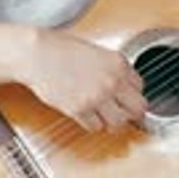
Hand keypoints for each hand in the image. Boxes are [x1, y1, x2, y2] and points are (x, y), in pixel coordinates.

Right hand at [21, 28, 147, 130]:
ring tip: (104, 116)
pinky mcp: (80, 109)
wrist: (37, 54)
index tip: (125, 96)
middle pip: (138, 109)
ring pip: (119, 123)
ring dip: (112, 121)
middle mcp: (112, 81)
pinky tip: (87, 115)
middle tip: (122, 112)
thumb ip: (114, 69)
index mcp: (119, 64)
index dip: (131, 93)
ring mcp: (97, 97)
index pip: (141, 87)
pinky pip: (96, 127)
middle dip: (131, 112)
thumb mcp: (98, 52)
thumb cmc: (61, 50)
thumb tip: (126, 87)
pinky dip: (93, 124)